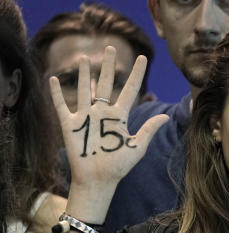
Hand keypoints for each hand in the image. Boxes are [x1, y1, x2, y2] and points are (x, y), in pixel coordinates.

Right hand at [50, 46, 167, 199]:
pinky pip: (61, 105)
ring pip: (84, 90)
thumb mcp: (137, 147)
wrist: (98, 180)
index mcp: (119, 117)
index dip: (136, 74)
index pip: (130, 90)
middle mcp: (102, 113)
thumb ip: (149, 130)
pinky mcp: (70, 124)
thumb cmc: (118, 167)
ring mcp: (85, 117)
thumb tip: (166, 116)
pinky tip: (53, 79)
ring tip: (84, 58)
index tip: (143, 58)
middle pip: (106, 84)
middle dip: (108, 66)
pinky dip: (56, 93)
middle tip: (111, 48)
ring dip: (84, 74)